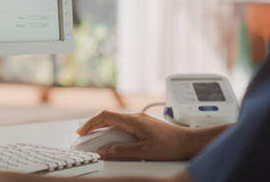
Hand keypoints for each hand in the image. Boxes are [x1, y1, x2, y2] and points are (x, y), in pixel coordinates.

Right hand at [76, 111, 200, 160]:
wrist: (188, 142)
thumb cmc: (170, 146)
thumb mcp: (143, 153)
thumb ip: (121, 151)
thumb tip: (103, 150)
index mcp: (134, 120)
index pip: (106, 116)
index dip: (91, 123)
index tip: (81, 132)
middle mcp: (136, 117)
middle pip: (110, 118)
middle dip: (95, 127)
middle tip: (85, 138)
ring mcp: (141, 120)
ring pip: (117, 122)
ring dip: (105, 130)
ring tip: (97, 141)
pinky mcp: (145, 125)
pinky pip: (125, 126)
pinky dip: (115, 132)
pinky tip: (114, 142)